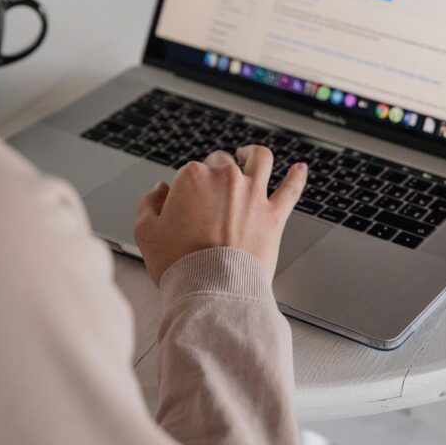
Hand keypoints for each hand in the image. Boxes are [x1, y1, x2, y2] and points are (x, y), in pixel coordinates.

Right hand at [135, 145, 307, 285]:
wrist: (213, 289)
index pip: (189, 171)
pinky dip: (297, 177)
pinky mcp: (274, 214)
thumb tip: (158, 191)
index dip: (185, 188)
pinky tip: (299, 169)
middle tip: (211, 191)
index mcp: (192, 177)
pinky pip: (291, 189)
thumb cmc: (179, 264)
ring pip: (259, 160)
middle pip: (221, 163)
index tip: (184, 204)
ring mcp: (253, 194)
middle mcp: (226, 178)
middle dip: (215, 172)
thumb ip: (148, 204)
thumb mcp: (146, 233)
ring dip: (253, 155)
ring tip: (249, 155)